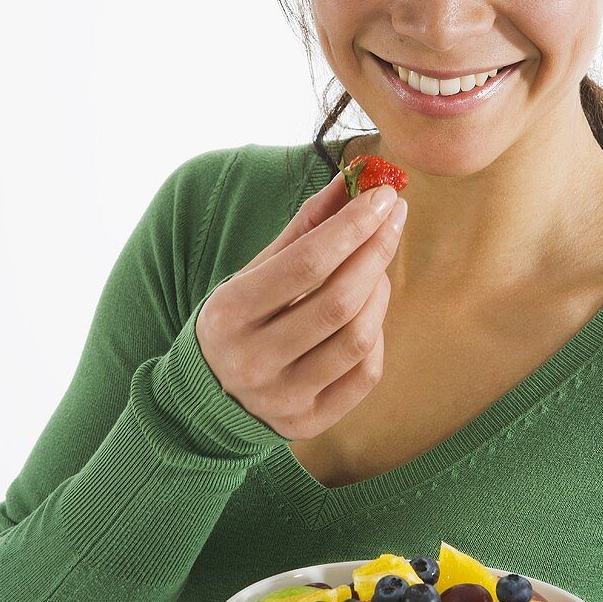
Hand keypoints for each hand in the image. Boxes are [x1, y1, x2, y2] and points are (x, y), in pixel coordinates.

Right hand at [195, 171, 405, 441]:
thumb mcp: (254, 271)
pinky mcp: (308, 422)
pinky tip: (370, 312)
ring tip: (377, 265)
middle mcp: (253, 361)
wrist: (208, 395)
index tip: (383, 195)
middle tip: (394, 216)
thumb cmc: (240, 319)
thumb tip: (354, 179)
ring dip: (379, 290)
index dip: (352, 225)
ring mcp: (282, 398)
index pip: (306, 263)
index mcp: (230, 313)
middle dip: (376, 250)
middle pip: (339, 300)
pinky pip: (365, 373)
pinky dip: (377, 334)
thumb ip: (304, 227)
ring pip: (357, 337)